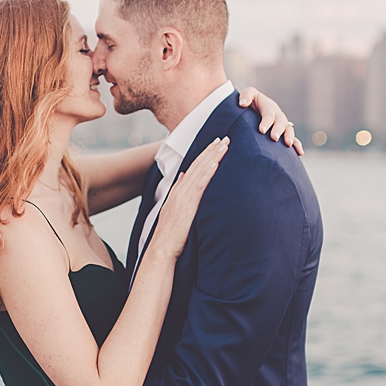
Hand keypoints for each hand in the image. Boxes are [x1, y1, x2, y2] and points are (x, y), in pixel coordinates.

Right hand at [145, 136, 227, 264]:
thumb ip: (179, 192)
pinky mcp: (188, 204)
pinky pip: (199, 184)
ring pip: (199, 171)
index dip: (203, 155)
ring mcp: (183, 197)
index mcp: (177, 192)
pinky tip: (216, 162)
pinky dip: (207, 172)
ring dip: (212, 156)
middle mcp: (179, 191)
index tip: (215, 144)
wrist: (161, 249)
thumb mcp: (172, 211)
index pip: (192, 168)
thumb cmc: (169, 236)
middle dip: (210, 150)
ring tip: (224, 144)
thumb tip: (184, 177)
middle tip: (224, 137)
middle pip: (197, 165)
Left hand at [236, 86, 302, 154]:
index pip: (268, 114)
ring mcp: (282, 124)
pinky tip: (299, 153)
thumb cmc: (250, 102)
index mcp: (269, 106)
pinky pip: (293, 139)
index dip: (266, 121)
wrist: (254, 109)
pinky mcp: (284, 133)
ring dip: (289, 137)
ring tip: (288, 144)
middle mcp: (278, 115)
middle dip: (278, 130)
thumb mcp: (248, 94)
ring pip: (288, 130)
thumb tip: (242, 104)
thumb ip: (246, 95)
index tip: (261, 130)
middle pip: (280, 122)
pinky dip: (297, 145)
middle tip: (274, 138)